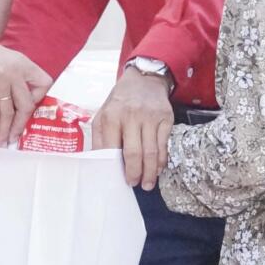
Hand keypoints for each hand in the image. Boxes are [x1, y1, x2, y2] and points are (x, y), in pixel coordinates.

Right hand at [0, 32, 51, 146]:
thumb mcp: (0, 57)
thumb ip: (11, 74)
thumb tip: (14, 100)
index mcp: (21, 61)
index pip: (44, 83)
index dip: (39, 98)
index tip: (29, 108)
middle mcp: (14, 70)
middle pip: (26, 104)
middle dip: (21, 124)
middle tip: (15, 136)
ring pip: (8, 113)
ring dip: (5, 131)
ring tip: (2, 142)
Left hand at [93, 67, 174, 189]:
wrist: (144, 79)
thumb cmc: (120, 101)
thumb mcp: (103, 114)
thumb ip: (99, 138)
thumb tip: (98, 163)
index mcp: (111, 116)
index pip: (112, 149)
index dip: (116, 168)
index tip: (118, 180)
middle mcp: (131, 116)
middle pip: (134, 153)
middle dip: (134, 173)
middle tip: (134, 184)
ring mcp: (150, 117)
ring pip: (151, 152)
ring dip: (150, 172)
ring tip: (147, 184)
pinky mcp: (166, 118)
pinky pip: (164, 146)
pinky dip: (161, 161)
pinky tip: (157, 169)